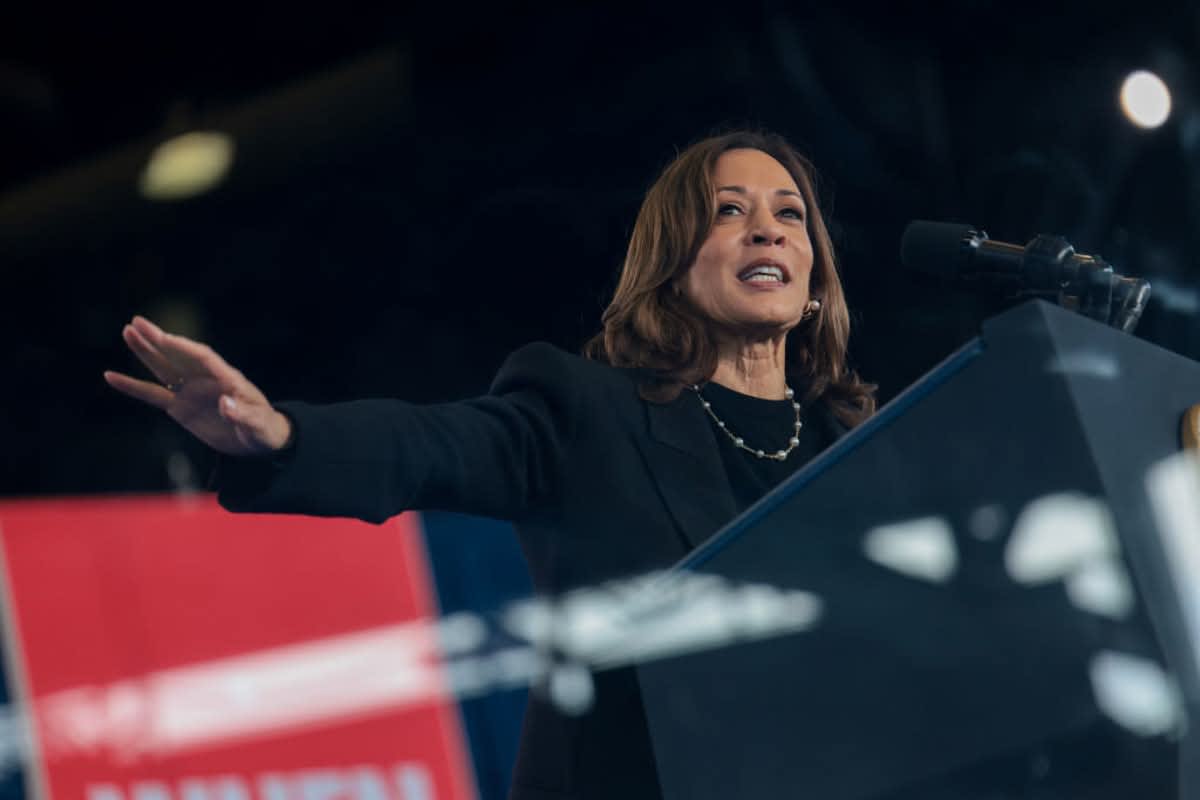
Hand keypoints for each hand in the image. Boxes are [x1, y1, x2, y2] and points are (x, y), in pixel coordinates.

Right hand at [104, 316, 292, 456]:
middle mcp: (206, 380)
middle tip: (136, 322)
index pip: (204, 358)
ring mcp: (191, 392)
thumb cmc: (265, 430)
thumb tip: (227, 404)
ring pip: (163, 368)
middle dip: (159, 340)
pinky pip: (152, 395)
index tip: (166, 339)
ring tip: (127, 332)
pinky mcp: (180, 407)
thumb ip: (244, 415)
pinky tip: (111, 377)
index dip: (185, 348)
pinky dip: (132, 387)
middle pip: (179, 356)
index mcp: (228, 378)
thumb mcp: (259, 426)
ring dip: (146, 352)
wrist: (259, 441)